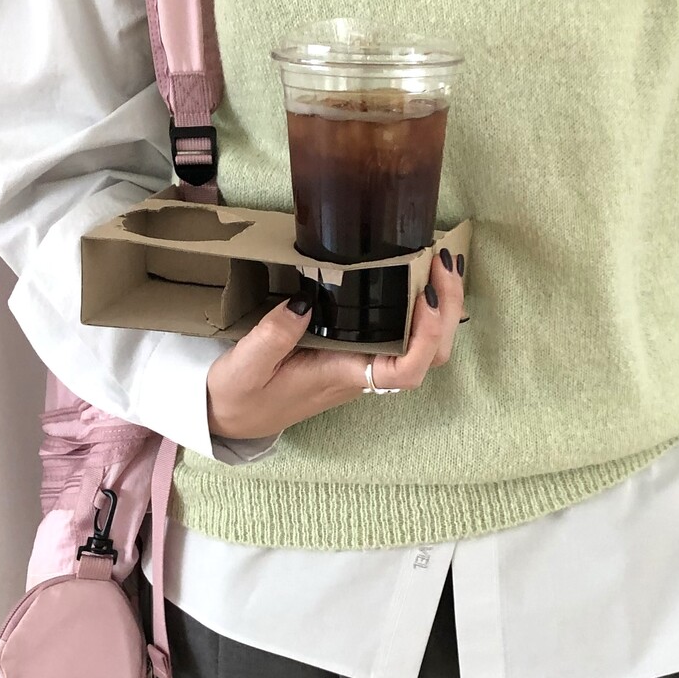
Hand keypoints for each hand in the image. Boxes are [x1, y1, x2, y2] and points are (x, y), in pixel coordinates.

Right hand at [206, 248, 465, 439]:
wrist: (231, 418)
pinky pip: (403, 336)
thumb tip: (306, 301)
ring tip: (439, 261)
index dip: (427, 334)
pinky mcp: (356, 354)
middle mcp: (363, 372)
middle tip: (443, 259)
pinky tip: (415, 278)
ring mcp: (363, 364)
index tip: (423, 292)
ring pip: (423, 347)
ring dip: (440, 307)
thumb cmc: (239, 396)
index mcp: (343, 376)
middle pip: (431, 356)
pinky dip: (419, 307)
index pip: (406, 370)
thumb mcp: (245, 365)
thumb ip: (274, 334)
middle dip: (447, 309)